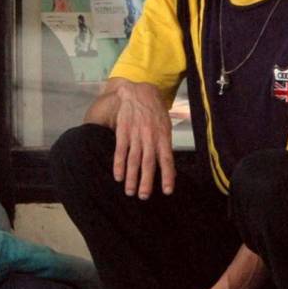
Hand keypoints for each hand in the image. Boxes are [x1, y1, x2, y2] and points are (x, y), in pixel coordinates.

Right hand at [111, 82, 175, 198]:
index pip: (167, 159)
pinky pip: (120, 151)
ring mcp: (135, 135)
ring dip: (131, 177)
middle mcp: (149, 137)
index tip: (167, 191)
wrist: (139, 92)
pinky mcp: (123, 132)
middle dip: (146, 181)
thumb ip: (165, 146)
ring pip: (133, 160)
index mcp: (163, 137)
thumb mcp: (165, 126)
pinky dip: (118, 164)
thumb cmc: (155, 112)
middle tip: (144, 196)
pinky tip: (118, 176)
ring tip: (130, 192)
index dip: (168, 176)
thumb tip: (169, 167)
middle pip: (148, 163)